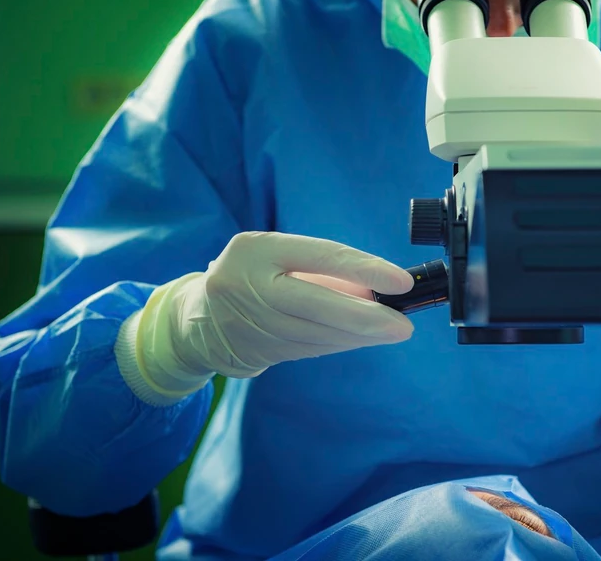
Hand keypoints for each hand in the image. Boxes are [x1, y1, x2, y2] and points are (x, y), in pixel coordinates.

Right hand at [137, 232, 414, 393]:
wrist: (197, 319)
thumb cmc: (251, 274)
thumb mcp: (277, 254)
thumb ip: (320, 268)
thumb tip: (374, 287)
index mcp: (257, 249)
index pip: (321, 257)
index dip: (365, 269)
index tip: (401, 281)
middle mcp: (250, 286)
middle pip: (317, 305)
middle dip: (366, 317)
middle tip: (403, 325)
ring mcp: (252, 323)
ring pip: (318, 334)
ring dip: (360, 335)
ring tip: (393, 330)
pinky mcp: (260, 352)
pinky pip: (312, 349)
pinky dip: (342, 343)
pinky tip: (365, 339)